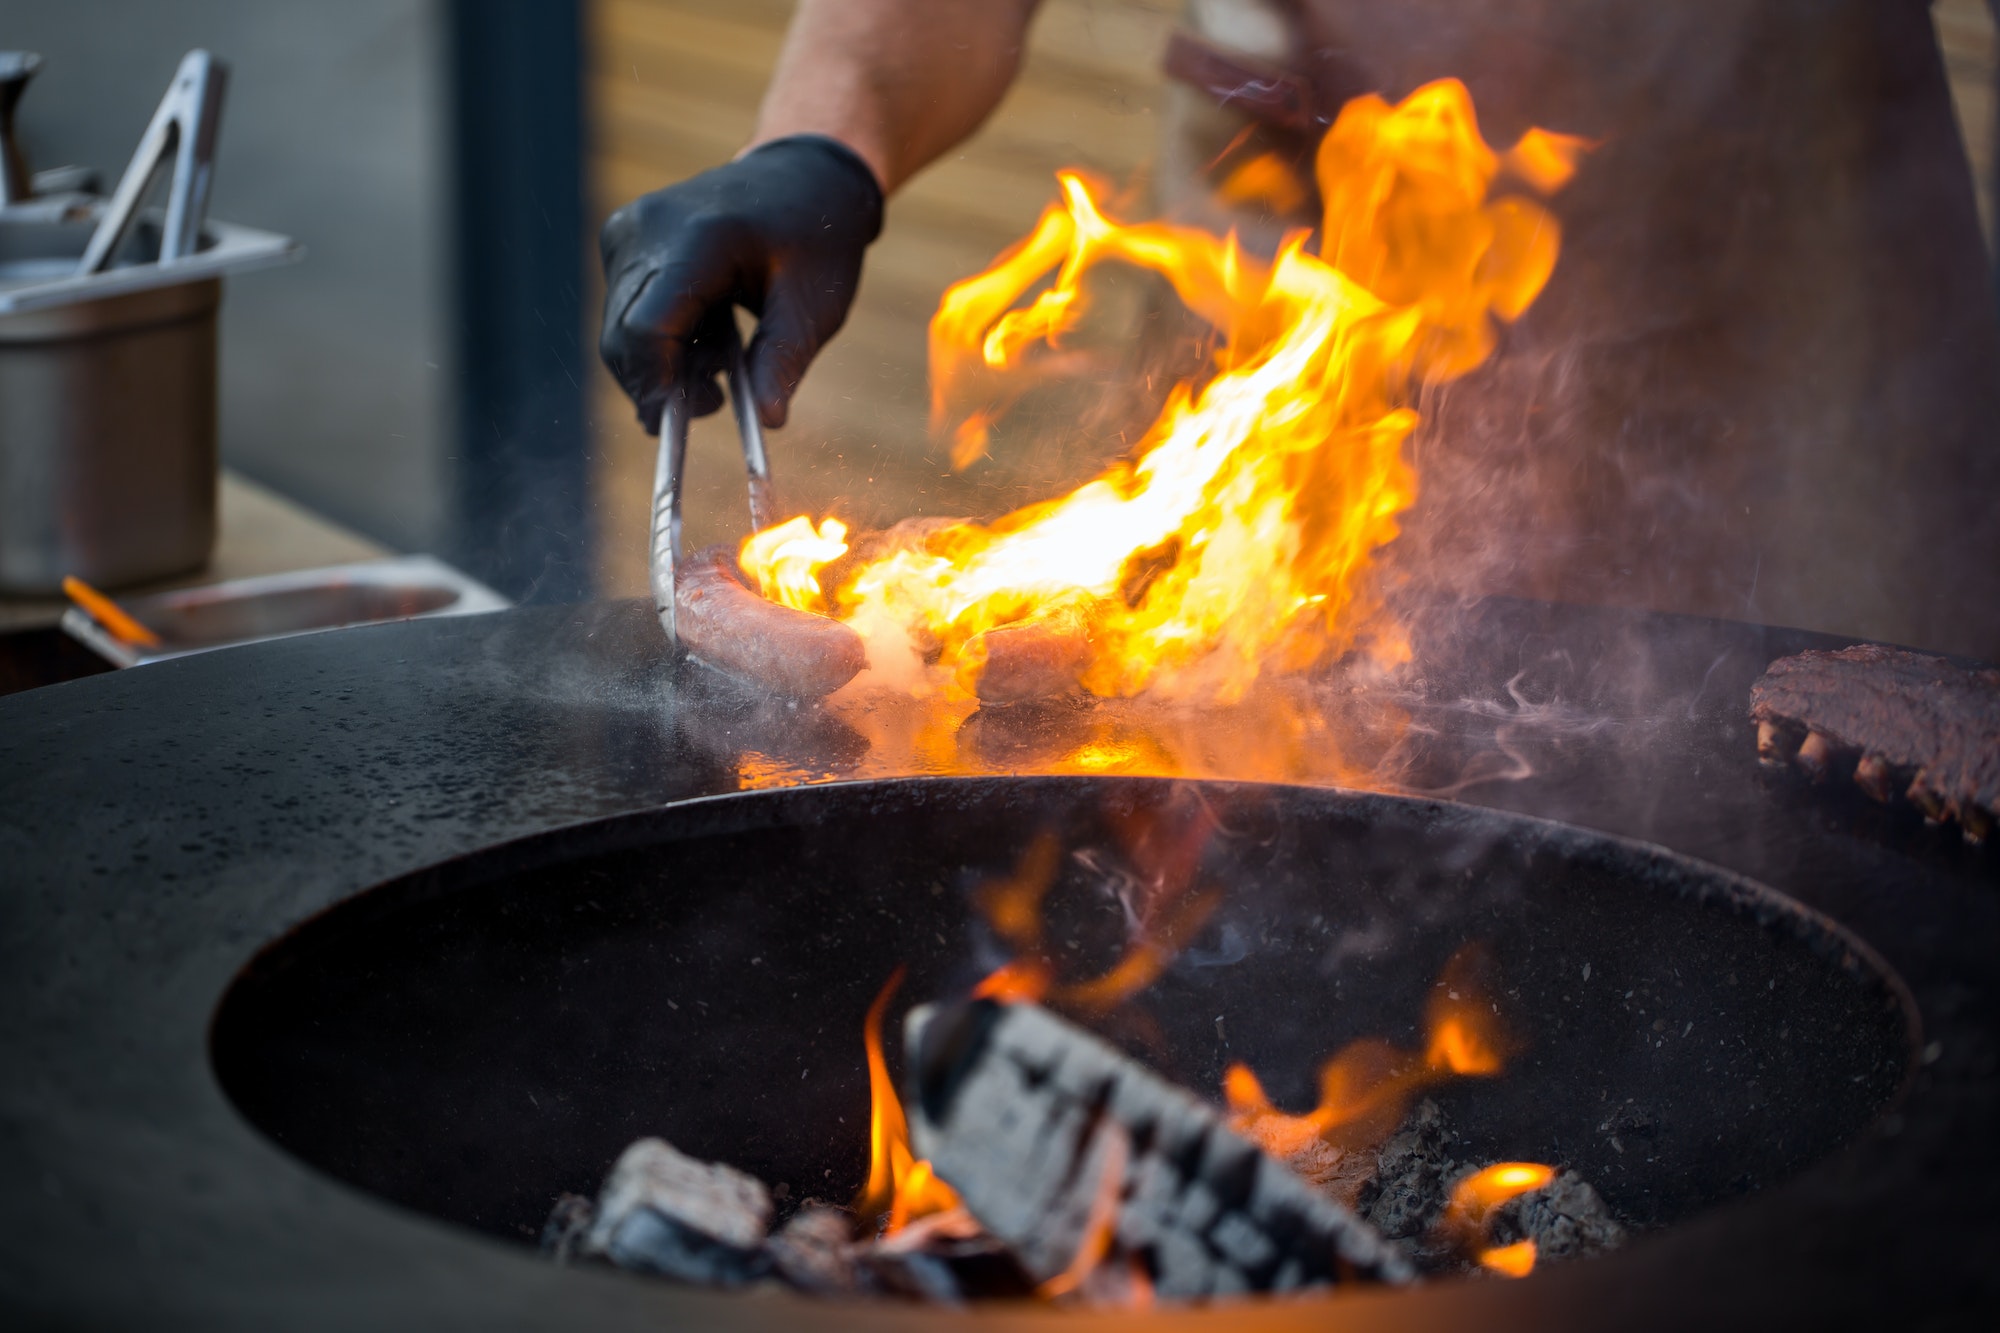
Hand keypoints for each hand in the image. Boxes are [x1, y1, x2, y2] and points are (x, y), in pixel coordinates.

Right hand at [599, 135, 883, 433]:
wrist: (802, 176)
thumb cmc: (816, 239)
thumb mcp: (815, 305)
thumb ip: (785, 361)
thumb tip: (769, 422)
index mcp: (698, 237)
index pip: (646, 328)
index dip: (656, 386)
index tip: (682, 425)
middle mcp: (646, 228)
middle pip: (622, 336)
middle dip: (659, 383)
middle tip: (715, 402)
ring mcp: (627, 231)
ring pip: (619, 329)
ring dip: (663, 362)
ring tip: (724, 358)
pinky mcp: (623, 241)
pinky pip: (625, 311)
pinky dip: (661, 339)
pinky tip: (709, 334)